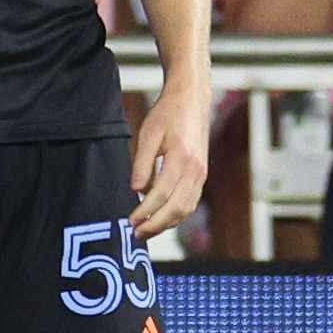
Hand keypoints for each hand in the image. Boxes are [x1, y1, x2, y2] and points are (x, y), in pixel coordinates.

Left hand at [130, 77, 211, 239]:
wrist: (192, 99)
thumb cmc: (167, 114)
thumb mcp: (148, 134)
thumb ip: (141, 163)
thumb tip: (136, 190)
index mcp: (182, 159)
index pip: (161, 194)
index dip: (145, 211)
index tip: (130, 221)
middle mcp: (195, 170)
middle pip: (176, 207)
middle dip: (156, 224)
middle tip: (136, 234)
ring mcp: (201, 173)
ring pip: (186, 208)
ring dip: (167, 223)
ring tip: (147, 230)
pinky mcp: (202, 175)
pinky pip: (191, 201)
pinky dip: (177, 214)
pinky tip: (162, 218)